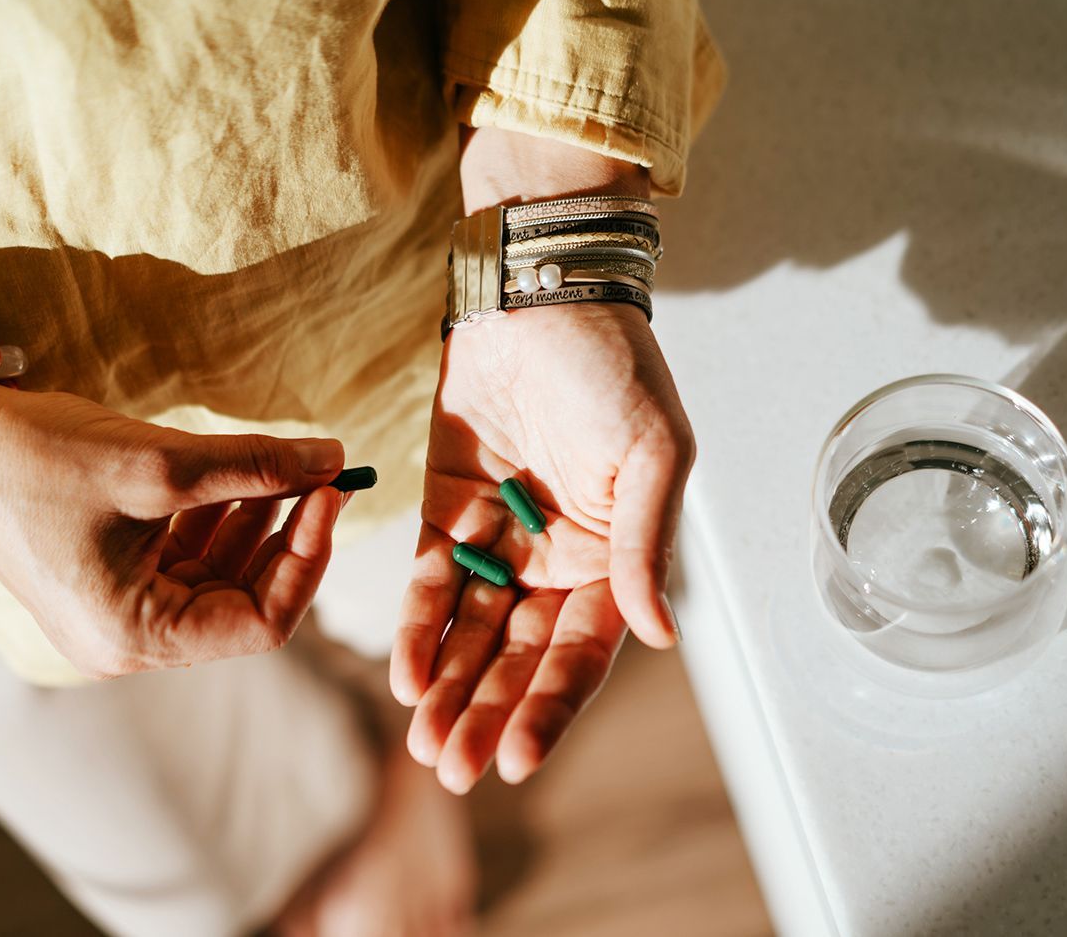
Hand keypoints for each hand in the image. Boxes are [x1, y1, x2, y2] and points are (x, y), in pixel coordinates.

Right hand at [0, 362, 346, 676]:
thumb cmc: (34, 457)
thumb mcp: (158, 463)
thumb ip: (256, 467)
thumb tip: (335, 459)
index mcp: (134, 637)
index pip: (262, 624)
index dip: (307, 558)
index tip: (330, 492)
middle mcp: (127, 640)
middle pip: (244, 600)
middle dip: (287, 535)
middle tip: (322, 473)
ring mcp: (118, 610)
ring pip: (219, 574)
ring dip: (257, 521)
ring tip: (287, 466)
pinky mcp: (110, 575)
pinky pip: (186, 556)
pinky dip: (219, 517)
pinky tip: (242, 475)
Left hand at [390, 304, 693, 792]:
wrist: (539, 296)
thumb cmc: (613, 369)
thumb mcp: (651, 454)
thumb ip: (645, 545)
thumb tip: (660, 635)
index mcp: (612, 559)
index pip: (581, 651)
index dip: (552, 705)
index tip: (520, 758)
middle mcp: (556, 562)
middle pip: (519, 657)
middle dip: (489, 713)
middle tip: (456, 770)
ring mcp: (499, 540)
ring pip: (471, 632)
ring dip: (450, 687)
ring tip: (427, 742)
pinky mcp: (446, 510)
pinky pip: (431, 579)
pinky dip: (419, 625)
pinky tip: (406, 674)